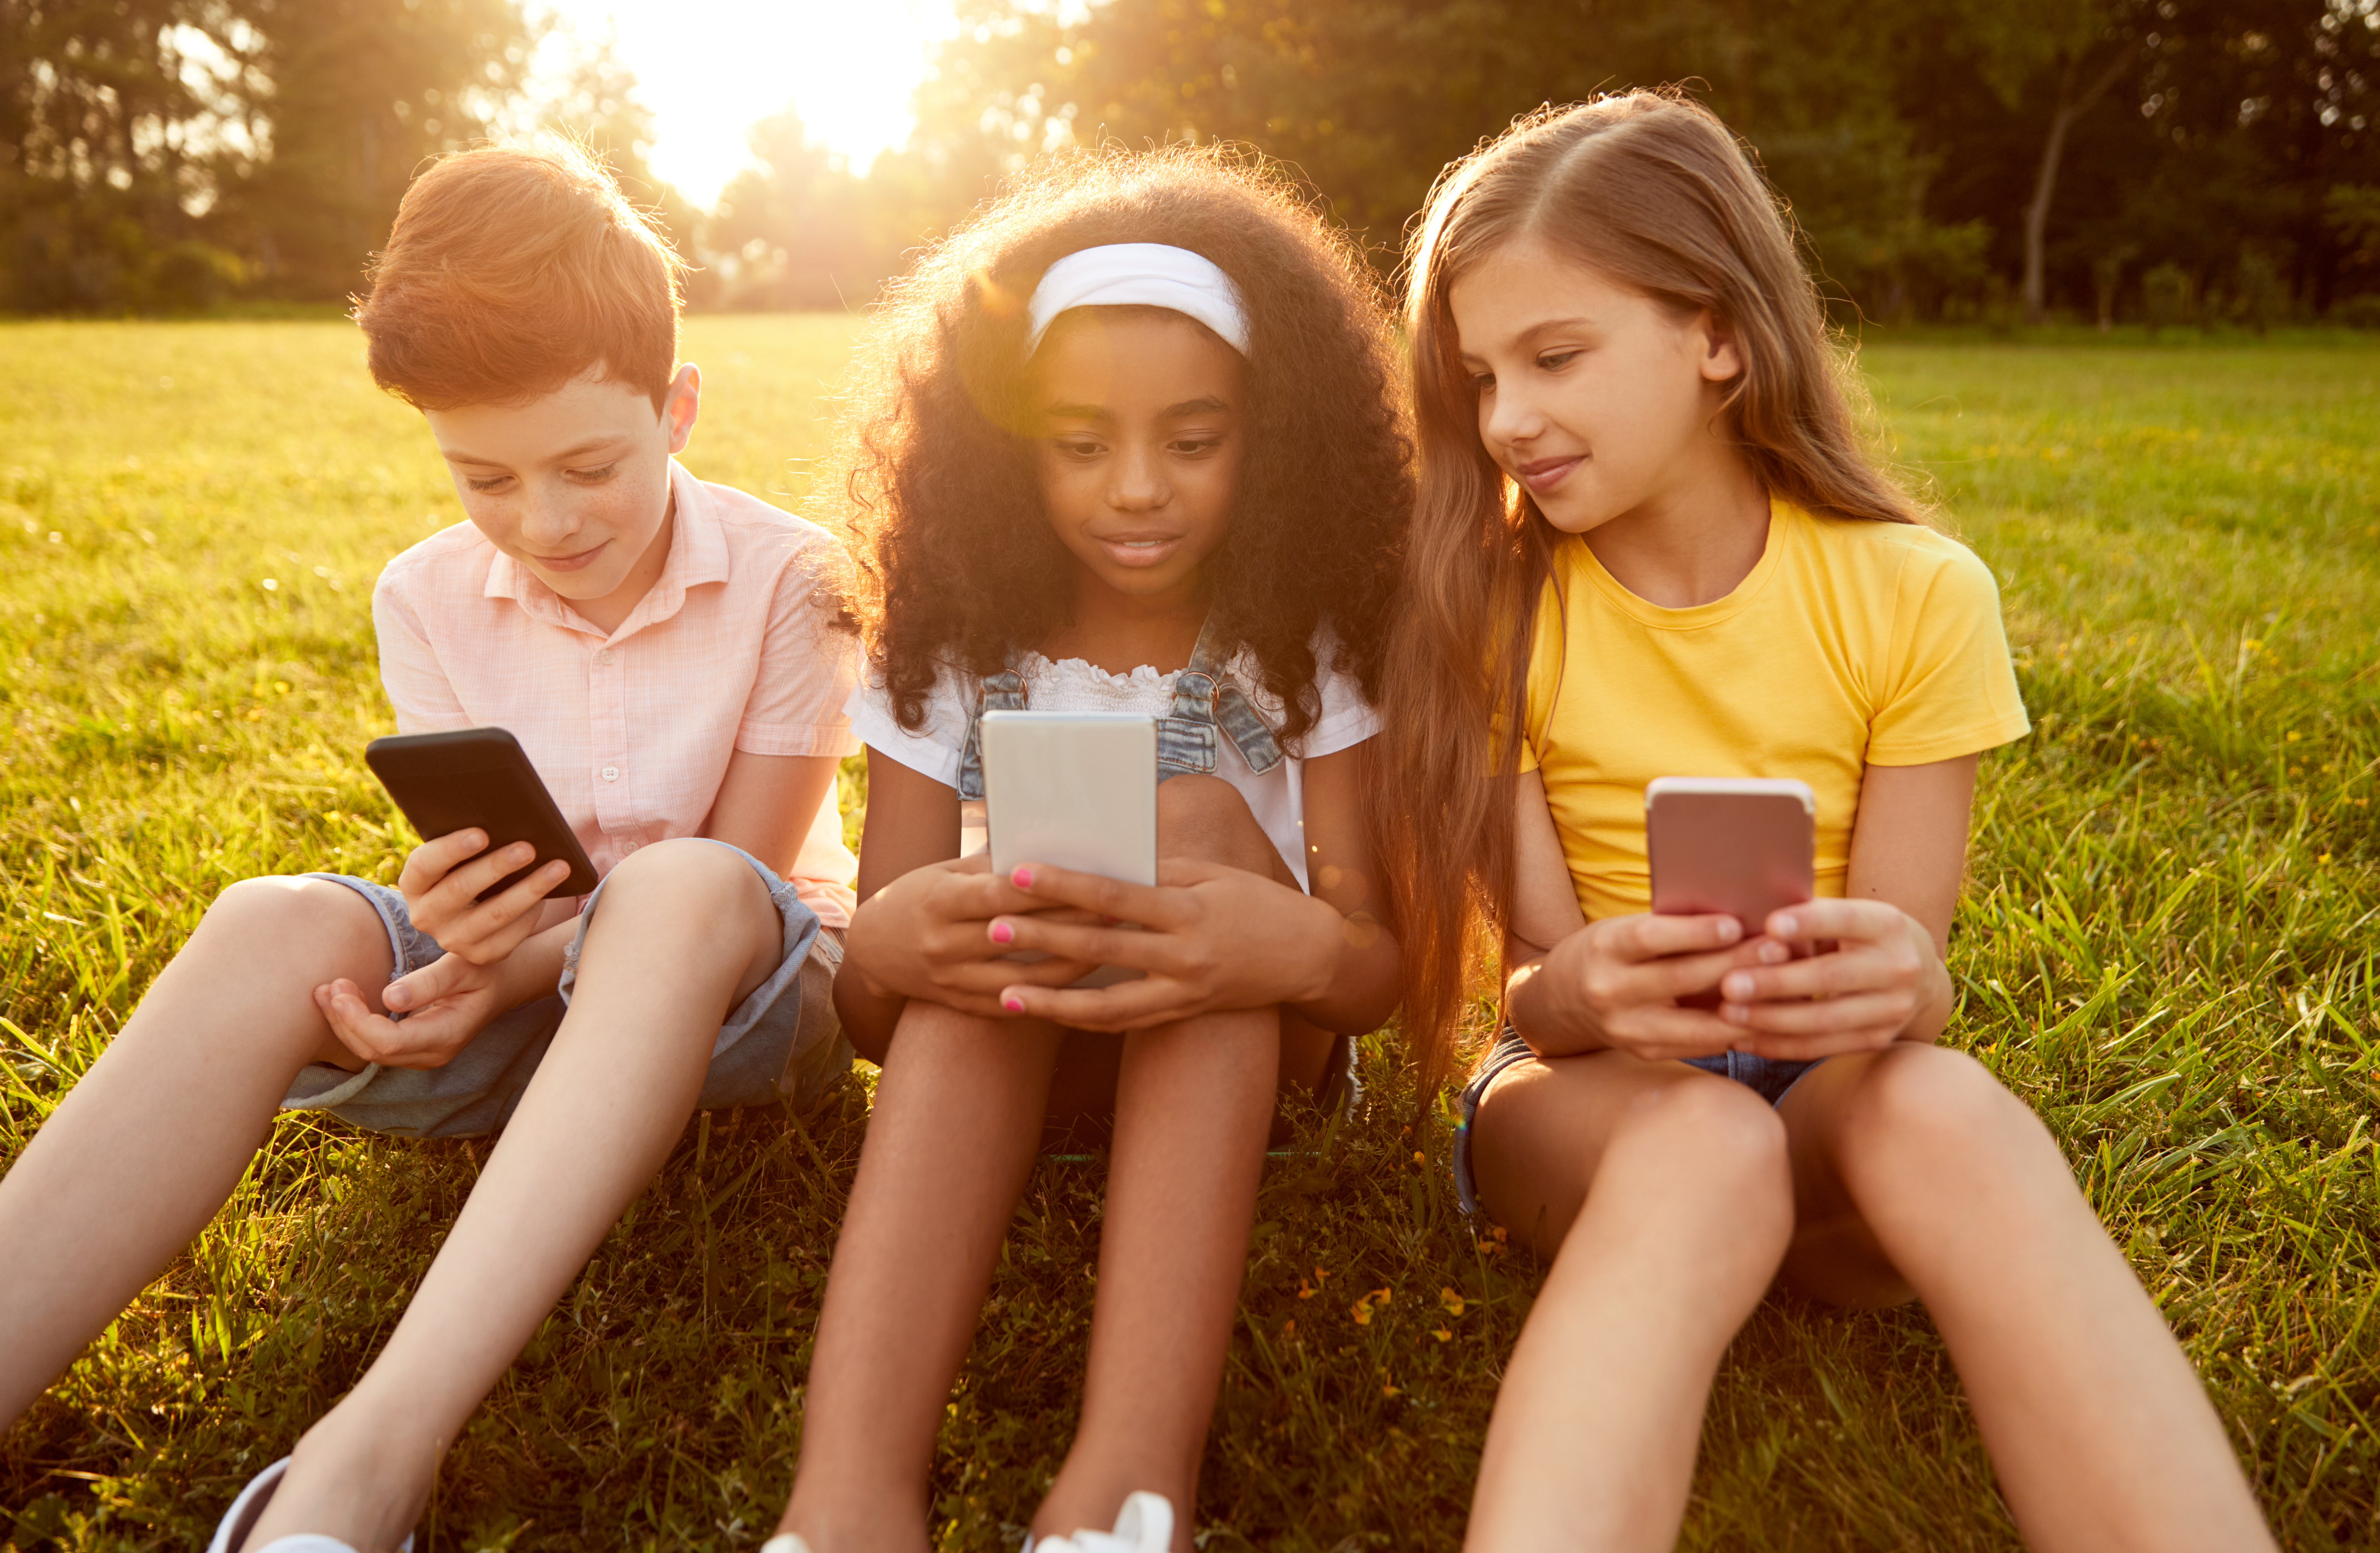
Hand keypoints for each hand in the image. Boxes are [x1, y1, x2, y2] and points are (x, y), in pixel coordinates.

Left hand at [312, 951, 513, 1069]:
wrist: (502, 985)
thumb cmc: (484, 971)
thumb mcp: (464, 966)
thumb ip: (429, 982)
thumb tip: (388, 996)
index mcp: (445, 1035)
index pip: (388, 1042)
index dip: (357, 1021)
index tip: (339, 991)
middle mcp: (431, 1054)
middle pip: (372, 1051)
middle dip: (344, 1021)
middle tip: (329, 986)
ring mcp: (421, 1055)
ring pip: (369, 1051)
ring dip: (344, 1023)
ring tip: (327, 990)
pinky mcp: (412, 1049)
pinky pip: (375, 1044)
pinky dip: (353, 1024)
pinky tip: (341, 1001)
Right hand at [399, 828, 572, 965]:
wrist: (472, 912)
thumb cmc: (468, 866)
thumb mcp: (459, 855)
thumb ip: (470, 839)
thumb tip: (506, 820)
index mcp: (414, 884)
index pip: (425, 865)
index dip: (452, 849)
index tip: (482, 833)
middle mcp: (426, 915)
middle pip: (460, 889)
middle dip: (497, 866)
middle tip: (528, 848)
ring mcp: (452, 940)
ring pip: (494, 914)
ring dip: (529, 889)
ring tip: (558, 867)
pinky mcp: (481, 955)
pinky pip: (512, 934)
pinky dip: (533, 912)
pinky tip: (551, 894)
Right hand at [844, 853, 1104, 1017]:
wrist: (873, 949)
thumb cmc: (918, 898)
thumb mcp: (944, 873)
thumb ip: (989, 868)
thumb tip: (1048, 855)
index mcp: (939, 901)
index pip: (999, 895)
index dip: (1044, 891)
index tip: (1089, 883)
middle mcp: (943, 943)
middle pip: (1018, 936)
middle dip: (1070, 925)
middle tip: (1118, 914)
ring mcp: (951, 980)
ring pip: (1022, 980)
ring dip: (1069, 968)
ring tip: (1109, 951)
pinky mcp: (959, 1004)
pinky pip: (1011, 1006)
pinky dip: (1047, 998)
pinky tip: (1081, 988)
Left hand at [985, 859, 1347, 1031]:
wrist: (1308, 956)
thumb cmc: (1258, 903)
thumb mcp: (1213, 876)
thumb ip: (1157, 873)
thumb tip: (1099, 864)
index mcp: (1188, 910)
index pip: (1114, 897)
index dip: (1064, 885)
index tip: (1019, 873)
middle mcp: (1184, 956)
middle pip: (1101, 950)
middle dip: (1044, 939)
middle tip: (992, 929)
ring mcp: (1183, 992)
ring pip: (1107, 1007)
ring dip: (1052, 1002)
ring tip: (1005, 994)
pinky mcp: (1183, 1014)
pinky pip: (1125, 1023)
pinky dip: (1083, 1019)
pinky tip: (1048, 1012)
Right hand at [1525, 912, 1774, 1061]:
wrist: (1563, 999)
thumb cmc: (1611, 951)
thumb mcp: (1625, 928)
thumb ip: (1671, 928)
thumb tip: (1740, 915)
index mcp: (1605, 947)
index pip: (1651, 938)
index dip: (1694, 933)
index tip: (1736, 923)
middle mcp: (1610, 990)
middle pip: (1680, 979)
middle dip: (1734, 964)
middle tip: (1780, 950)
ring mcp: (1626, 1028)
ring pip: (1695, 1023)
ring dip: (1744, 1006)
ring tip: (1782, 987)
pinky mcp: (1644, 1052)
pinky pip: (1697, 1044)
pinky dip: (1732, 1029)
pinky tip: (1764, 1015)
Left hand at [1714, 898, 1945, 1059]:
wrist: (1917, 973)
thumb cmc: (1856, 933)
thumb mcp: (1846, 914)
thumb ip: (1806, 914)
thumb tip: (1747, 908)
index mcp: (1887, 925)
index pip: (1846, 920)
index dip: (1809, 923)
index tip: (1769, 925)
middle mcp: (1897, 967)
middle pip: (1831, 977)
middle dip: (1776, 983)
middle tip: (1728, 984)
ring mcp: (1892, 1009)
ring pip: (1824, 1020)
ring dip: (1771, 1019)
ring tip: (1727, 1014)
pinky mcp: (1878, 1040)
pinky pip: (1821, 1048)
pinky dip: (1778, 1045)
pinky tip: (1742, 1038)